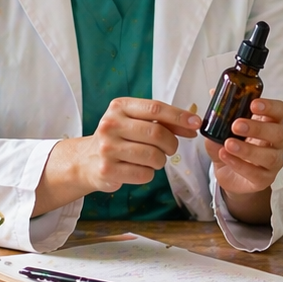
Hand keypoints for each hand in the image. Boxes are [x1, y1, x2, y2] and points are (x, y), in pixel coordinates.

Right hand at [74, 98, 201, 191]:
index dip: (179, 116)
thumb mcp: (135, 121)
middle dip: (171, 143)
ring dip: (160, 160)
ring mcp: (107, 148)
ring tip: (151, 159)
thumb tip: (193, 124)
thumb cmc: (118, 138)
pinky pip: (144, 174)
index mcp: (119, 107)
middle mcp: (110, 124)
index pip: (155, 108)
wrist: (87, 160)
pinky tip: (138, 169)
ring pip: (153, 156)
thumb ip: (163, 121)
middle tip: (170, 148)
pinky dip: (149, 173)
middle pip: (157, 133)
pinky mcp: (108, 170)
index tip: (196, 123)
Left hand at [206, 97, 282, 196]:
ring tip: (228, 144)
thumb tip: (213, 94)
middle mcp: (278, 141)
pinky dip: (239, 164)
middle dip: (257, 128)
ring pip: (269, 156)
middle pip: (278, 132)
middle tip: (236, 125)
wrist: (230, 173)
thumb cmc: (233, 144)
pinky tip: (225, 156)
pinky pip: (256, 173)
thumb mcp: (224, 128)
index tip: (253, 104)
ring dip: (247, 149)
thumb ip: (221, 113)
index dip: (270, 106)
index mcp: (270, 122)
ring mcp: (274, 161)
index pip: (280, 111)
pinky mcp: (265, 179)